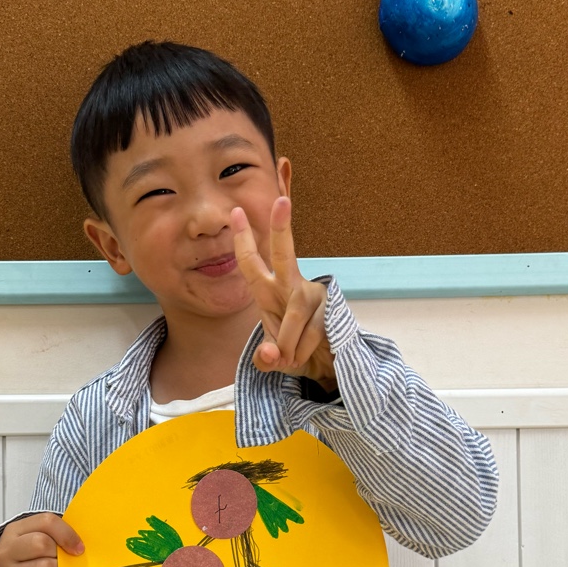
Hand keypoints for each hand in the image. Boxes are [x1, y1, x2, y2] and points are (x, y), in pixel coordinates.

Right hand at [0, 512, 83, 566]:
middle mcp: (6, 550)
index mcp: (14, 530)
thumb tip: (80, 544)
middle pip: (41, 543)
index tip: (78, 547)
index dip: (67, 533)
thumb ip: (55, 536)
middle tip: (65, 562)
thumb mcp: (37, 541)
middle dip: (60, 553)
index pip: (45, 521)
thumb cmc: (30, 561)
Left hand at [230, 197, 335, 386]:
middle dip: (281, 228)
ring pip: (293, 315)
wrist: (326, 366)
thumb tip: (271, 354)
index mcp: (270, 291)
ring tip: (289, 360)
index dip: (243, 240)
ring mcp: (314, 295)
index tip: (236, 212)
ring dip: (288, 345)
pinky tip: (303, 356)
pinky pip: (310, 332)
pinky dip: (301, 352)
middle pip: (284, 253)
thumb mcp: (272, 357)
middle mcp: (292, 286)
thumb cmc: (295, 353)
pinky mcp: (331, 309)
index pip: (252, 263)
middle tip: (282, 200)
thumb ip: (264, 358)